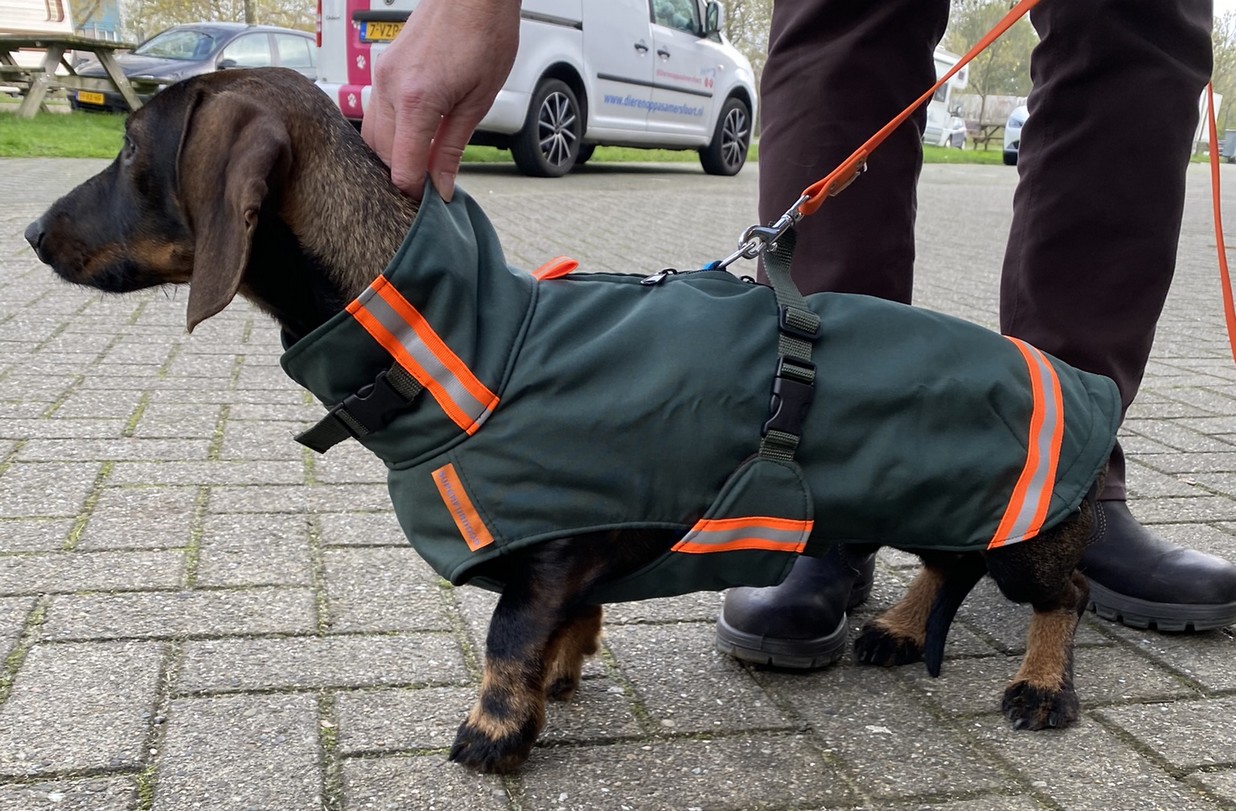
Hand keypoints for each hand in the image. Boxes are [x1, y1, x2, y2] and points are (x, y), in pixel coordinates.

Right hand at [361, 0, 520, 199]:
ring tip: (421, 164)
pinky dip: (391, 130)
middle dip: (402, 175)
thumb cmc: (485, 35)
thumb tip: (441, 185)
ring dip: (394, 153)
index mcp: (417, 100)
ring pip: (374, 133)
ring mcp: (382, 75)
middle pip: (382, 154)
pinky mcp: (383, 67)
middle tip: (428, 189)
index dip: (415, 191)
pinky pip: (377, 110)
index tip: (430, 202)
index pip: (401, 166)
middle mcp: (390, 88)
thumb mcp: (478, 101)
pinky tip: (413, 136)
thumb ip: (452, 147)